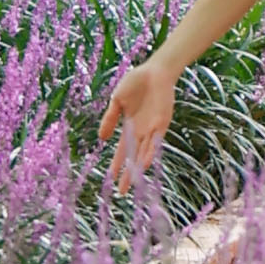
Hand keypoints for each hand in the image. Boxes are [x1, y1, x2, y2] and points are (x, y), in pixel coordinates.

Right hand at [99, 51, 181, 179]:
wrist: (155, 71)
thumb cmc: (135, 82)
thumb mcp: (117, 100)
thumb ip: (110, 119)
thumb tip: (102, 138)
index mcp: (129, 126)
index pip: (122, 149)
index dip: (117, 163)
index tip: (111, 178)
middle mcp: (141, 131)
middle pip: (133, 157)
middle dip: (127, 174)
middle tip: (122, 192)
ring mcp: (152, 128)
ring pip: (144, 153)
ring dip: (138, 168)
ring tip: (133, 183)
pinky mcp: (162, 123)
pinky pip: (155, 141)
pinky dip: (150, 152)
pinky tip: (145, 163)